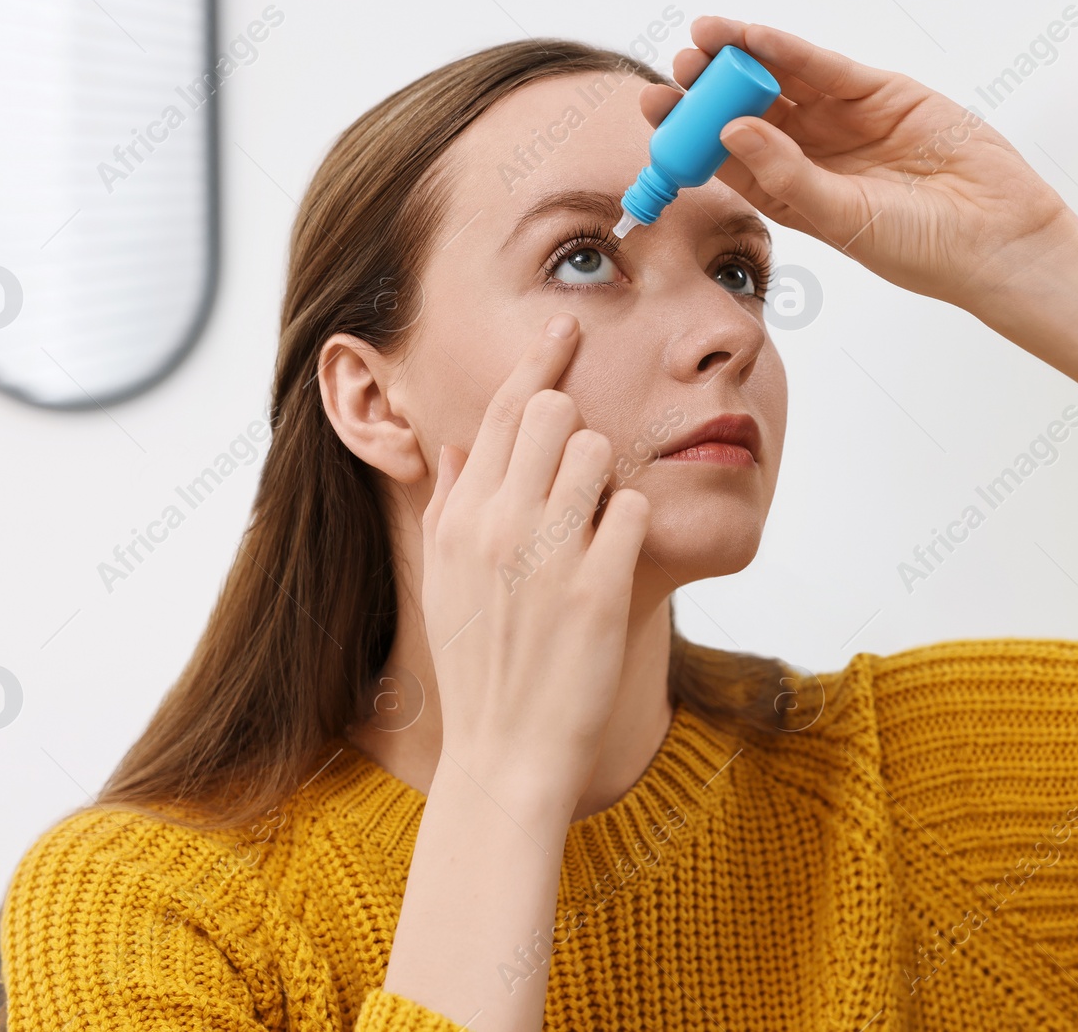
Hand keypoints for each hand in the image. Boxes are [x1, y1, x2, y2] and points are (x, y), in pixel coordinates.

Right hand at [420, 312, 651, 805]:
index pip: (499, 409)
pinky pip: (635, 510)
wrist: (504, 753)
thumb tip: (457, 444)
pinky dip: (633, 524)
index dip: (538, 358)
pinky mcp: (601, 587)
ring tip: (592, 523)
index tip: (565, 323)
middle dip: (575, 425)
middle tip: (577, 467)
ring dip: (606, 476)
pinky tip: (616, 556)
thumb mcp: (443, 580)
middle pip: (553, 412)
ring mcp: (549, 554)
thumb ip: (450, 504)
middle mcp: (498, 524)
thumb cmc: (477, 664)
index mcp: (458, 516)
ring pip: (597, 450)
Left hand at [640, 16, 1077, 313]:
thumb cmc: (920, 247)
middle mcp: (811, 156)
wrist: (996, 237)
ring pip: (781, 82)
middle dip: (710, 88)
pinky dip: (788, 51)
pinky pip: (824, 68)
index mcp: (792, 196)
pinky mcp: (879, 95)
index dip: (691, 133)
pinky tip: (754, 36)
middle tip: (676, 69)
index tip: (656, 112)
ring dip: (742, 59)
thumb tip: (729, 130)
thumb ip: (786, 174)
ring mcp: (844, 122)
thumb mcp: (841, 217)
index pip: (729, 158)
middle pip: (747, 112)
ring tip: (702, 40)